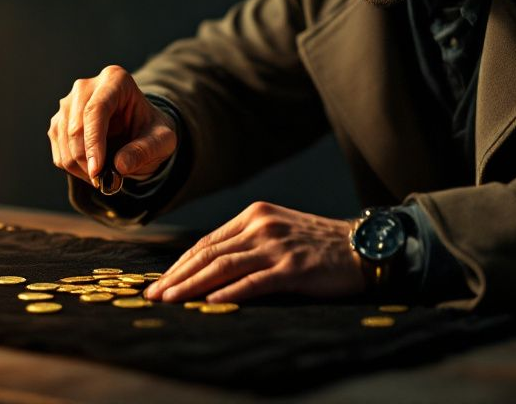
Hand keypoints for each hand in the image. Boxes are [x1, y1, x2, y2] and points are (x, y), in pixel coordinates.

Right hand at [47, 65, 176, 187]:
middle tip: (103, 180)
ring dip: (79, 166)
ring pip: (63, 140)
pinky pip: (58, 150)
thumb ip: (145, 150)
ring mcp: (68, 103)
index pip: (96, 110)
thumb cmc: (151, 132)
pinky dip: (72, 167)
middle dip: (86, 159)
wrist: (139, 133)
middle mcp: (86, 86)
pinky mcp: (59, 121)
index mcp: (115, 80)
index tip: (97, 170)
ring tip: (102, 176)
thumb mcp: (162, 141)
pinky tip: (91, 170)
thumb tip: (119, 165)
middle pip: (75, 126)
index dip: (93, 142)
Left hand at [145, 201, 365, 303]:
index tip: (160, 282)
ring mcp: (277, 246)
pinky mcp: (293, 267)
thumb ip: (247, 244)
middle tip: (154, 295)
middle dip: (177, 276)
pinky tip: (210, 301)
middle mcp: (261, 226)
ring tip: (171, 301)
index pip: (207, 242)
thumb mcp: (278, 233)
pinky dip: (230, 292)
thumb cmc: (318, 245)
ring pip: (223, 266)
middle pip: (209, 254)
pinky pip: (255, 281)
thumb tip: (209, 268)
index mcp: (254, 215)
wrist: (361, 248)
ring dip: (192, 286)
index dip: (180, 264)